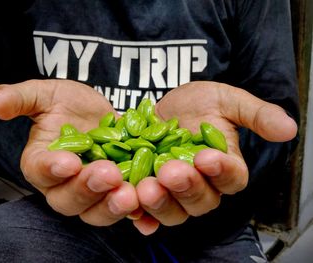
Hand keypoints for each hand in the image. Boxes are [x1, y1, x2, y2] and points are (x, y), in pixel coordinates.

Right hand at [0, 79, 138, 225]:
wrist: (102, 114)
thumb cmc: (70, 105)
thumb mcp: (48, 94)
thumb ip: (22, 98)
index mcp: (42, 163)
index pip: (40, 171)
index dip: (52, 169)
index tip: (68, 162)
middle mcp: (65, 185)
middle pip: (69, 200)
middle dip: (87, 189)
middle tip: (107, 174)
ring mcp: (93, 193)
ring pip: (97, 210)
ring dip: (112, 206)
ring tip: (129, 193)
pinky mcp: (118, 194)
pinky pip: (126, 210)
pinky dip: (137, 213)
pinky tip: (148, 207)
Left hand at [132, 81, 297, 234]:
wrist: (160, 107)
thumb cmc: (195, 104)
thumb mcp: (224, 100)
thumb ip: (254, 114)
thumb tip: (289, 128)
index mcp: (224, 168)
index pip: (231, 178)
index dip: (221, 170)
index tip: (207, 157)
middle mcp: (202, 187)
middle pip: (201, 201)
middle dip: (187, 187)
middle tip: (171, 171)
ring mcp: (173, 194)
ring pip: (173, 211)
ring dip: (162, 203)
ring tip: (148, 187)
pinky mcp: (148, 194)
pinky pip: (146, 213)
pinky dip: (140, 215)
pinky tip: (132, 210)